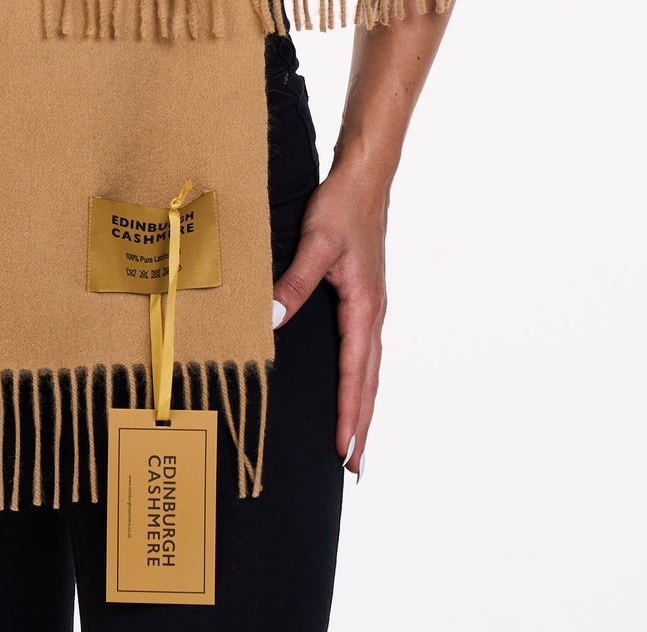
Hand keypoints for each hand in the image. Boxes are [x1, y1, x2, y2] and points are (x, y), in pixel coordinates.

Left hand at [270, 161, 389, 478]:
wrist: (365, 179)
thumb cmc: (342, 208)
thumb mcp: (315, 243)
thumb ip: (295, 283)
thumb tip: (273, 319)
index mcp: (364, 306)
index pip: (355, 372)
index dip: (348, 413)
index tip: (343, 449)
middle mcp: (373, 312)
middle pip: (369, 381)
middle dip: (361, 424)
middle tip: (355, 467)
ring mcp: (371, 306)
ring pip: (369, 368)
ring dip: (363, 405)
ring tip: (356, 440)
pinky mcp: (364, 297)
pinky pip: (364, 350)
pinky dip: (361, 378)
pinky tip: (352, 386)